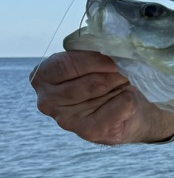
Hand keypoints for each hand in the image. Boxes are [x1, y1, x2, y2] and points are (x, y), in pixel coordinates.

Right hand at [30, 50, 173, 145]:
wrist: (127, 109)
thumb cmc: (106, 79)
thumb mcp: (92, 60)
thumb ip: (90, 52)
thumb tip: (109, 45)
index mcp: (43, 76)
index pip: (66, 65)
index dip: (94, 59)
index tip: (114, 57)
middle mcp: (47, 101)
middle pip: (86, 81)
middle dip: (111, 73)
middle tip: (126, 70)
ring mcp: (66, 120)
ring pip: (100, 92)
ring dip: (119, 84)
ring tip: (125, 82)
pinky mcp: (88, 132)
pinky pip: (116, 108)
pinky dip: (127, 100)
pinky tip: (128, 100)